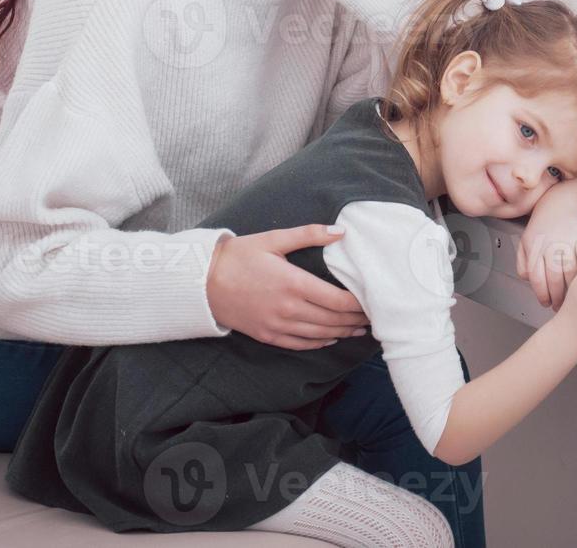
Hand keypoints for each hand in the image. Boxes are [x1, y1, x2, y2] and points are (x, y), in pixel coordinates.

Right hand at [206, 225, 370, 348]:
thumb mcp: (273, 239)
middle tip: (375, 316)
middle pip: (333, 320)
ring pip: (320, 334)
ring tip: (361, 329)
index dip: (360, 304)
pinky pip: (300, 345)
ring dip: (343, 332)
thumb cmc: (238, 256)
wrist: (201, 282)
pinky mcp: (268, 336)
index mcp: (294, 284)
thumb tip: (340, 231)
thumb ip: (309, 234)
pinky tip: (332, 337)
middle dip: (357, 320)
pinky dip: (320, 342)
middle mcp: (289, 309)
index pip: (339, 300)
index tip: (374, 300)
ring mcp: (278, 326)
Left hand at [517, 204, 576, 311]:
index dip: (541, 294)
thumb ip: (523, 264)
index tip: (545, 302)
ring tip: (571, 297)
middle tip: (559, 305)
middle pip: (554, 277)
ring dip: (571, 289)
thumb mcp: (525, 243)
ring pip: (570, 271)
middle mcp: (550, 246)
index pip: (536, 278)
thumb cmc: (541, 227)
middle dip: (557, 296)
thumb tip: (527, 280)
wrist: (557, 205)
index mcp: (535, 248)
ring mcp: (567, 242)